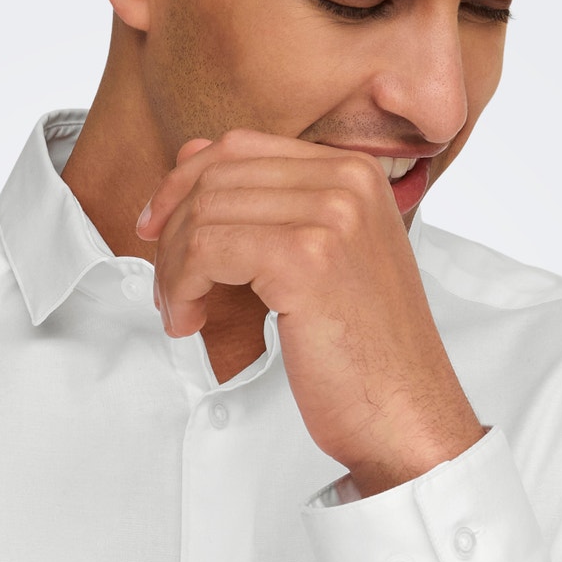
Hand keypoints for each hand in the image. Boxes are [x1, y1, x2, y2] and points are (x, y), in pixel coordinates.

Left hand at [137, 129, 485, 491]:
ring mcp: (331, 215)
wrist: (405, 414)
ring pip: (204, 215)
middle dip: (173, 234)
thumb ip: (271, 209)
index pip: (239, 147)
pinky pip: (208, 250)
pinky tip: (191, 323)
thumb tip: (190, 160)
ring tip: (182, 312)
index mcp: (356, 173)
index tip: (156, 229)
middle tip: (168, 289)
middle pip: (216, 178)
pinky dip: (183, 288)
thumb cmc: (366, 353)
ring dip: (174, 269)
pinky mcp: (307, 257)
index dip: (182, 186)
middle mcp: (348, 181)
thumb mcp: (323, 259)